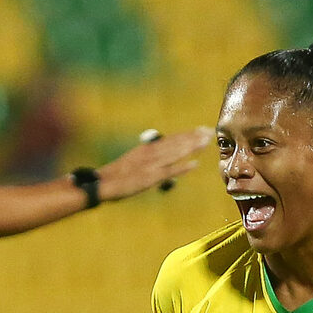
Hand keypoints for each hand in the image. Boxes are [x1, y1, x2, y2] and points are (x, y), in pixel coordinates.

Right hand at [96, 127, 212, 201]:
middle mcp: (151, 153)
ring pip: (175, 153)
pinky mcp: (150, 178)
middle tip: (210, 131)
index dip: (187, 134)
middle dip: (194, 137)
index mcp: (147, 149)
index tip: (201, 129)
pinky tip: (194, 164)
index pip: (171, 139)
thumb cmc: (116, 175)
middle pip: (176, 143)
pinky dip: (182, 167)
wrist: (102, 183)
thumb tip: (160, 158)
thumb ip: (147, 157)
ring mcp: (151, 165)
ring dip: (192, 147)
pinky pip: (169, 171)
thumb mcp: (133, 161)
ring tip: (206, 142)